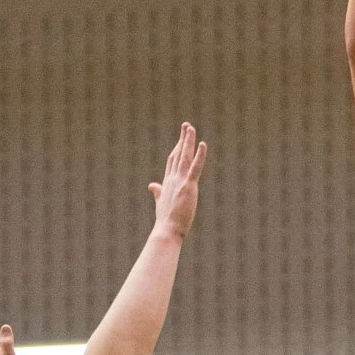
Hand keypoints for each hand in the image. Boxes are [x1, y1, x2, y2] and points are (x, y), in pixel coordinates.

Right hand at [149, 122, 207, 240]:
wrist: (167, 229)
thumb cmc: (165, 219)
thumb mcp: (161, 202)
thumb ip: (158, 192)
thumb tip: (151, 186)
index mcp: (168, 182)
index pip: (172, 160)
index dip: (177, 148)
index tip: (181, 138)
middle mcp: (172, 178)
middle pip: (177, 154)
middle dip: (182, 139)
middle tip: (186, 125)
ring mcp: (180, 181)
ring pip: (184, 156)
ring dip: (188, 141)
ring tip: (190, 128)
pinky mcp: (188, 186)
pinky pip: (195, 168)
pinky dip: (199, 156)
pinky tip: (203, 144)